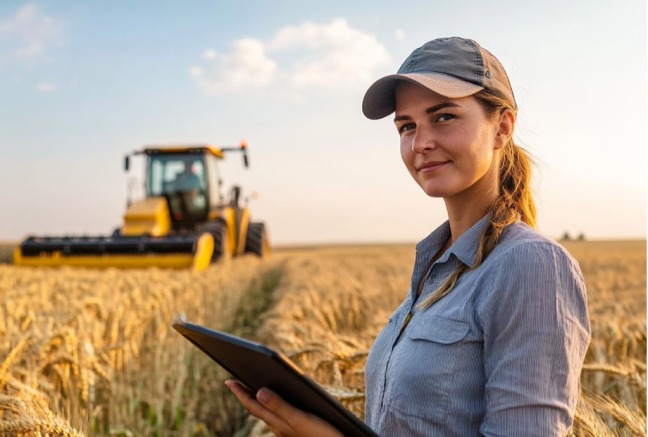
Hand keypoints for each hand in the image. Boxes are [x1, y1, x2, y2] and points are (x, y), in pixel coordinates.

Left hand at [226, 380, 343, 436]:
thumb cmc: (321, 435)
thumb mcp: (299, 419)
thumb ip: (279, 406)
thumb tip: (258, 391)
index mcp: (277, 421)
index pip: (252, 405)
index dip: (239, 392)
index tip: (228, 380)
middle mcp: (279, 425)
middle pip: (257, 407)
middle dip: (245, 394)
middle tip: (233, 381)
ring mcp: (287, 429)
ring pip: (267, 412)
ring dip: (257, 399)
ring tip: (250, 388)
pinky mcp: (296, 429)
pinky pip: (278, 414)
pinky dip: (272, 404)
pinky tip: (276, 400)